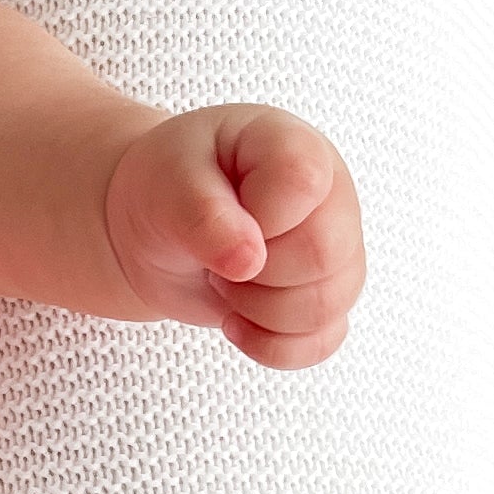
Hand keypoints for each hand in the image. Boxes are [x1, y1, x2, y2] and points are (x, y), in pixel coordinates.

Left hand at [102, 107, 363, 367]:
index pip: (302, 182)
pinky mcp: (324, 300)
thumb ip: (201, 213)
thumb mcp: (165, 182)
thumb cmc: (168, 187)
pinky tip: (235, 322)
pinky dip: (270, 346)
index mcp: (293, 148)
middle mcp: (330, 197)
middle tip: (213, 255)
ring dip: (256, 310)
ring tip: (224, 279)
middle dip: (252, 271)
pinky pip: (322, 341)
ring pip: (326, 306)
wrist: (157, 228)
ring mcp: (337, 252)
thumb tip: (248, 261)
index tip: (220, 213)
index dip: (256, 216)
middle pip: (323, 254)